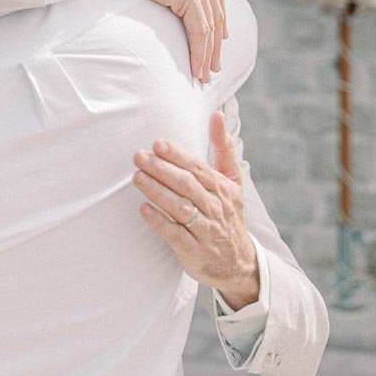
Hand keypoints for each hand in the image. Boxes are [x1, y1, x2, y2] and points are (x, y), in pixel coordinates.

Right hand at [125, 0, 227, 82]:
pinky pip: (200, 30)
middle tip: (213, 66)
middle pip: (217, 13)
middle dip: (216, 44)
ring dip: (208, 54)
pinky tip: (196, 67)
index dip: (218, 20)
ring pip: (210, 26)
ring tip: (204, 75)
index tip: (218, 41)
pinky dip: (199, 52)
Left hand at [132, 111, 258, 309]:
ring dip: (157, 192)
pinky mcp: (194, 251)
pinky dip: (159, 221)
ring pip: (180, 207)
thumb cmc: (227, 213)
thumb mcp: (231, 180)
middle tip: (138, 157)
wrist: (238, 262)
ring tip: (137, 177)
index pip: (197, 168)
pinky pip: (175, 234)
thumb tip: (217, 114)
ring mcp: (206, 230)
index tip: (157, 144)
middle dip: (161, 170)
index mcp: (222, 188)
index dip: (177, 156)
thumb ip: (223, 147)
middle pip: (186, 185)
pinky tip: (144, 209)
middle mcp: (215, 207)